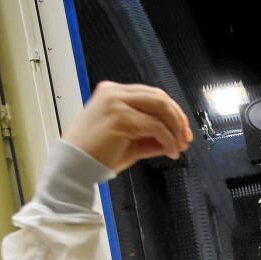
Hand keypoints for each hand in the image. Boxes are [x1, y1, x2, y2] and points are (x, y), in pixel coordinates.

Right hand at [63, 81, 191, 172]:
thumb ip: (152, 136)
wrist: (74, 166)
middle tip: (186, 138)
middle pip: (159, 97)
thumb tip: (178, 139)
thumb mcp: (131, 141)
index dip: (173, 112)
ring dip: (175, 127)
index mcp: (113, 92)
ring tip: (179, 146)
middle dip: (178, 118)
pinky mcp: (120, 118)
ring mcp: (116, 102)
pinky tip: (170, 151)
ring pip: (160, 106)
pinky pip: (155, 126)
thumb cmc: (98, 155)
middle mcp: (114, 92)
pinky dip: (168, 139)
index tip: (183, 131)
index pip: (152, 95)